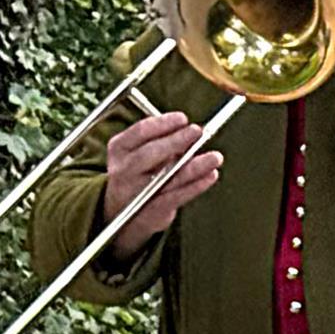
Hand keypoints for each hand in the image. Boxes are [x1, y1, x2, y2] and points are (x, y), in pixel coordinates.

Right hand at [98, 111, 222, 254]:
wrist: (122, 215)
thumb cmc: (139, 175)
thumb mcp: (140, 153)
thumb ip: (162, 141)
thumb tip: (193, 130)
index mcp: (119, 149)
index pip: (139, 132)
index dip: (162, 124)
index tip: (182, 118)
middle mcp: (123, 170)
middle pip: (149, 153)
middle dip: (175, 141)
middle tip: (197, 131)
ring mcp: (136, 192)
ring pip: (167, 176)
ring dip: (194, 166)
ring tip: (215, 157)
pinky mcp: (151, 211)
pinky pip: (177, 197)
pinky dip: (196, 186)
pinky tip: (211, 175)